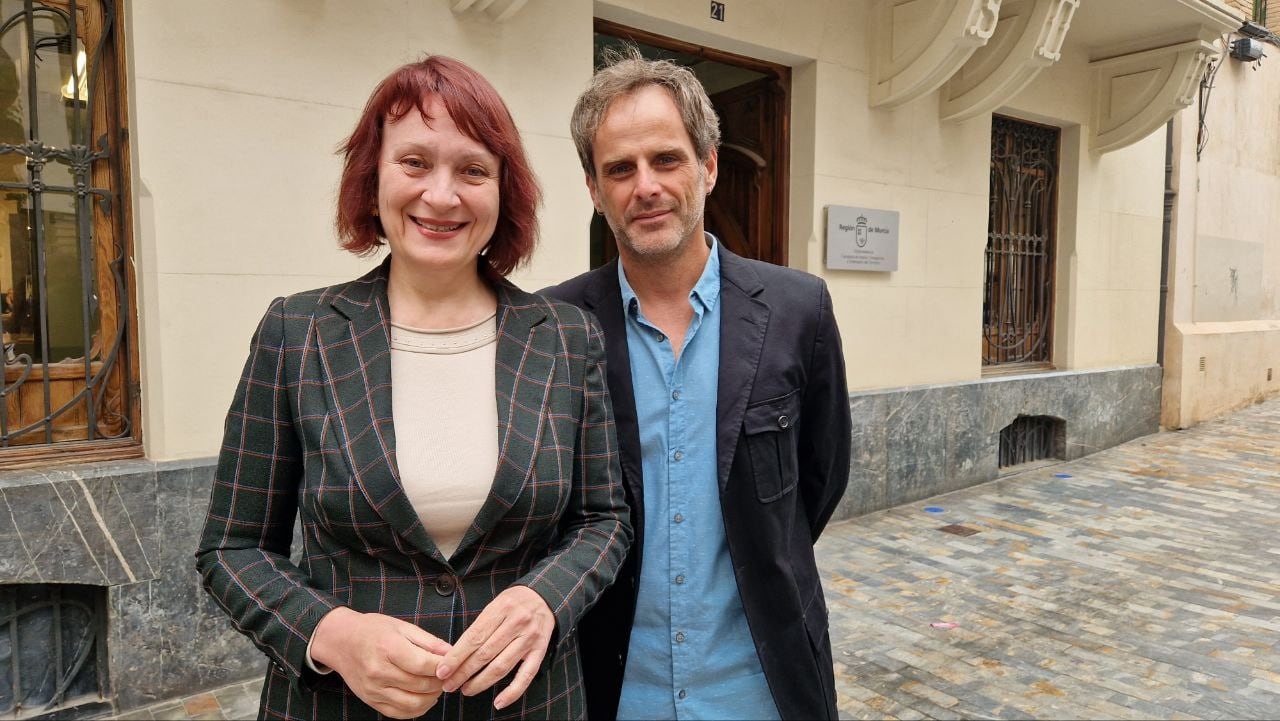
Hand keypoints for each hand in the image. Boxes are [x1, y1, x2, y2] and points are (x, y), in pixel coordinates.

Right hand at [311, 607, 452, 718]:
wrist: (340, 641)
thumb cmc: (372, 630)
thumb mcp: (402, 626)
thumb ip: (428, 641)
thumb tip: (451, 653)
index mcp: (388, 648)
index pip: (423, 665)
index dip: (443, 667)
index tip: (451, 664)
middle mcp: (379, 672)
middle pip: (420, 685)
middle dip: (440, 682)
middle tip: (446, 675)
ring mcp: (374, 689)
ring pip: (413, 703)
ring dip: (432, 697)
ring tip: (436, 686)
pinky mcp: (371, 701)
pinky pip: (399, 713)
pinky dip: (417, 709)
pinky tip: (424, 698)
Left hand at [436, 585, 554, 709]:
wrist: (544, 597)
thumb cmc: (514, 602)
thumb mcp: (495, 604)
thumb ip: (480, 626)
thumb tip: (457, 654)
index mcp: (501, 608)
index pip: (474, 637)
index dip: (456, 656)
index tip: (442, 671)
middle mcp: (516, 623)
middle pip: (485, 654)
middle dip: (463, 672)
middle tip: (449, 685)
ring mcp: (529, 638)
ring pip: (502, 666)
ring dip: (481, 682)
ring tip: (465, 690)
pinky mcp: (540, 651)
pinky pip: (526, 676)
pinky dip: (512, 692)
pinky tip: (499, 702)